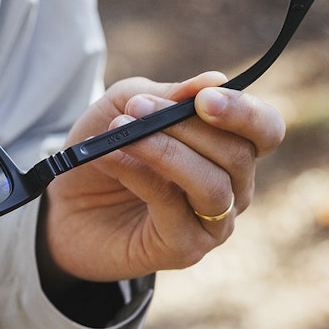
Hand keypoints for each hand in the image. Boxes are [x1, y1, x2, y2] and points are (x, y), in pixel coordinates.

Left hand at [40, 72, 285, 282]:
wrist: (63, 201)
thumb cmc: (105, 147)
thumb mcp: (127, 106)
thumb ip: (168, 94)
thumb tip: (215, 79)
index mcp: (229, 148)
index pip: (265, 130)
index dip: (244, 112)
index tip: (203, 98)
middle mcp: (232, 188)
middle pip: (238, 155)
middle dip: (186, 126)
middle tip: (136, 108)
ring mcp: (212, 223)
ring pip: (211, 184)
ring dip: (164, 150)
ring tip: (120, 131)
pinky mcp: (184, 249)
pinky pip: (172, 206)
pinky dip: (138, 174)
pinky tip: (109, 157)